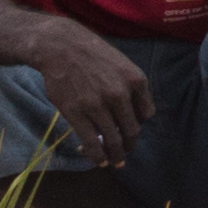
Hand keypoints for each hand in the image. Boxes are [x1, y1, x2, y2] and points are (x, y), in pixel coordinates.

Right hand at [26, 14, 151, 164]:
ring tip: (114, 161)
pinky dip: (97, 156)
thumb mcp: (121, 64)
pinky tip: (99, 161)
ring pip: (113, 140)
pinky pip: (91, 142)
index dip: (139, 125)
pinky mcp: (77, 113)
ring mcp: (98, 105)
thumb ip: (130, 87)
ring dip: (115, 155)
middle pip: (132, 131)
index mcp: (135, 80)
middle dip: (129, 145)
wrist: (61, 46)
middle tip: (124, 152)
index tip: (130, 129)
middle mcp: (120, 94)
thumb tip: (132, 114)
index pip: (146, 114)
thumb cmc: (92, 54)